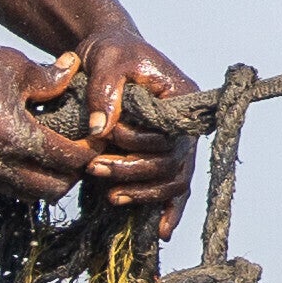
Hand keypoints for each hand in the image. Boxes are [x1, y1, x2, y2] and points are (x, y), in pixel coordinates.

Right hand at [0, 39, 124, 215]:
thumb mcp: (10, 64)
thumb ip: (49, 77)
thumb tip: (74, 70)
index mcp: (14, 137)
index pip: (69, 161)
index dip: (92, 151)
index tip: (102, 136)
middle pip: (54, 190)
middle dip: (75, 174)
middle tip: (83, 150)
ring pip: (29, 193)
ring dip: (50, 179)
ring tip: (59, 153)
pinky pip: (7, 186)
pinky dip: (26, 177)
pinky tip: (30, 152)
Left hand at [41, 18, 200, 213]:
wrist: (109, 52)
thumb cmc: (110, 50)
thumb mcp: (106, 59)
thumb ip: (104, 90)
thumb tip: (100, 129)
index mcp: (182, 97)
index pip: (170, 134)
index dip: (139, 143)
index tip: (104, 136)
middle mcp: (187, 124)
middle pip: (171, 163)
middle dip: (133, 171)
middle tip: (94, 169)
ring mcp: (178, 142)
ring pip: (174, 180)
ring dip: (143, 192)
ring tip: (109, 196)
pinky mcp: (164, 154)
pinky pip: (176, 188)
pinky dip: (169, 209)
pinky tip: (160, 232)